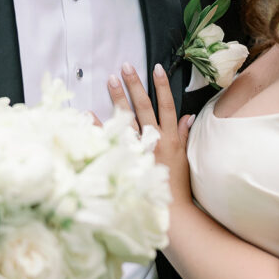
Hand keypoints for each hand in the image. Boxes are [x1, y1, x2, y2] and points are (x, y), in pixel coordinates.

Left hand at [108, 62, 194, 203]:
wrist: (173, 212)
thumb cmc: (179, 185)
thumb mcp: (186, 157)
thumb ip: (186, 134)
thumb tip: (190, 115)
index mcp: (171, 138)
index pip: (167, 106)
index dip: (162, 86)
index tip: (156, 67)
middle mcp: (155, 140)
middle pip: (144, 107)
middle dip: (135, 85)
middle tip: (125, 66)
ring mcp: (140, 150)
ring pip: (128, 119)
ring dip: (118, 98)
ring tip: (110, 79)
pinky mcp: (127, 161)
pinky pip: (110, 140)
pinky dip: (99, 127)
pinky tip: (88, 113)